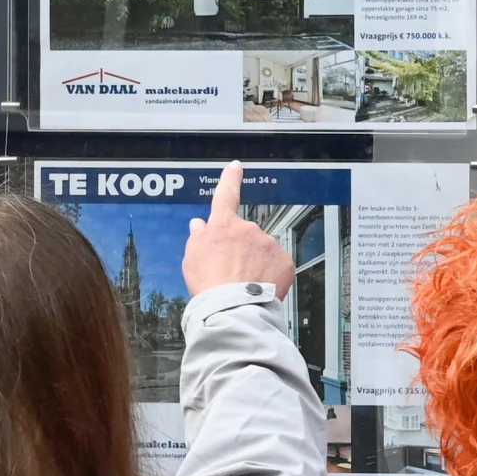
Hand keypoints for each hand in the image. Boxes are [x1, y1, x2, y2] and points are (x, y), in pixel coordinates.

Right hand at [180, 162, 295, 297]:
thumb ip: (198, 237)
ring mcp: (269, 243)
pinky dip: (270, 273)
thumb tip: (200, 224)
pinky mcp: (284, 260)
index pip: (226, 195)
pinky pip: (277, 263)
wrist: (232, 307)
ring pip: (262, 249)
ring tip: (244, 282)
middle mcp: (249, 229)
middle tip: (230, 270)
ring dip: (256, 261)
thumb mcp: (192, 257)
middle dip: (240, 247)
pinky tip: (259, 284)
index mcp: (224, 225)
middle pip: (245, 233)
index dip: (230, 179)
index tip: (236, 167)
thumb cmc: (209, 285)